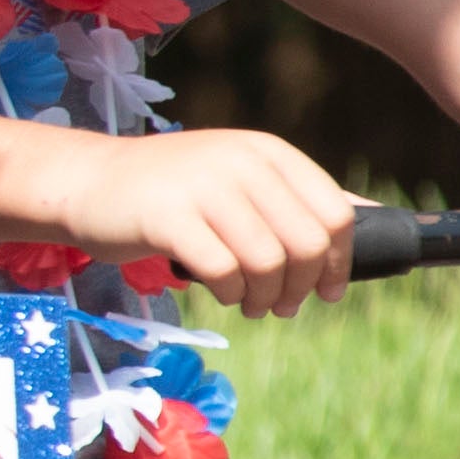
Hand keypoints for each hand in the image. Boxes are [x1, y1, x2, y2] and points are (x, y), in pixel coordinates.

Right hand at [65, 126, 368, 316]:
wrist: (87, 182)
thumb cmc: (169, 191)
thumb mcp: (237, 179)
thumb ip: (295, 196)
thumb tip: (372, 216)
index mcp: (267, 152)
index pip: (334, 213)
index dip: (339, 262)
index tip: (328, 291)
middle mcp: (241, 162)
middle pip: (306, 243)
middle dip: (302, 287)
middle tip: (281, 306)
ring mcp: (204, 186)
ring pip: (268, 263)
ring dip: (264, 298)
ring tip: (247, 304)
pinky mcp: (168, 216)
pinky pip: (223, 272)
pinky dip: (228, 294)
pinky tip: (220, 293)